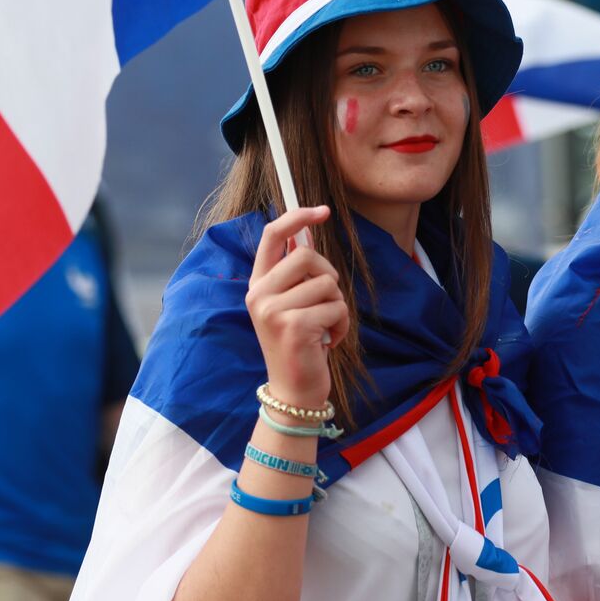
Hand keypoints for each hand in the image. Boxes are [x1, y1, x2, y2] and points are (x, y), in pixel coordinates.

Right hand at [244, 206, 348, 408]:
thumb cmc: (301, 343)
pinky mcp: (293, 326)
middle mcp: (258, 294)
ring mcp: (272, 310)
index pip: (272, 236)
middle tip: (324, 304)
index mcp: (258, 284)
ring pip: (328, 283)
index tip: (321, 210)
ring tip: (324, 328)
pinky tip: (328, 341)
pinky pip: (336, 307)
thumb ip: (297, 275)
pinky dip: (342, 324)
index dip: (297, 217)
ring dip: (337, 306)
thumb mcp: (292, 304)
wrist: (293, 389)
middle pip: (308, 255)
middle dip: (329, 276)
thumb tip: (308, 234)